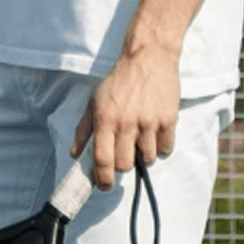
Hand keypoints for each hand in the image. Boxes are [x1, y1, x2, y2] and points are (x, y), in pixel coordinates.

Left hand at [72, 45, 179, 188]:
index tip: (104, 186)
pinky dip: (159, 147)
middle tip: (123, 155)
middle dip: (122, 166)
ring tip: (139, 138)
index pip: (102, 159)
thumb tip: (75, 154)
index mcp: (105, 119)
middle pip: (125, 164)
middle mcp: (126, 123)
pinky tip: (154, 133)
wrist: (148, 58)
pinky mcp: (168, 121)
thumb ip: (83, 129)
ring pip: (146, 159)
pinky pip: (165, 149)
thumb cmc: (118, 80)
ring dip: (142, 155)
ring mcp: (149, 123)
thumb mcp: (94, 101)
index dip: (102, 178)